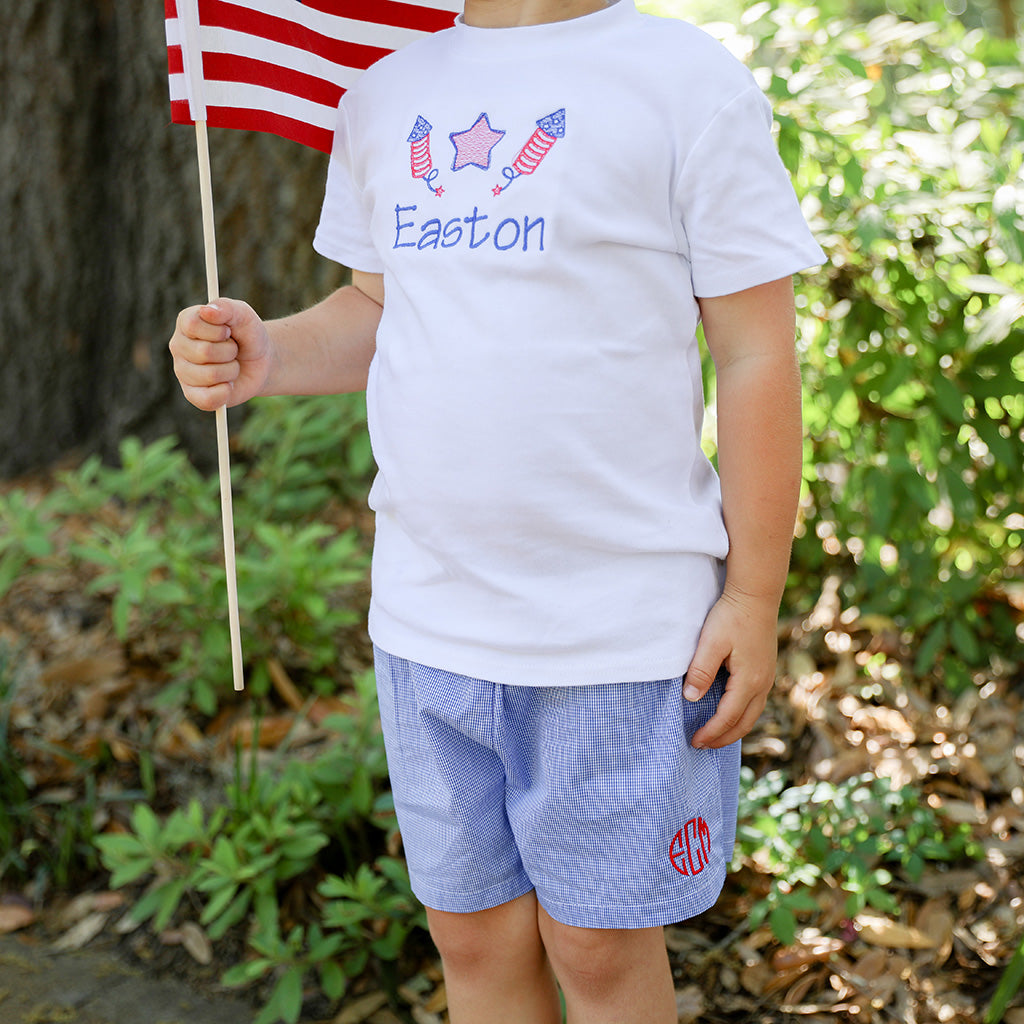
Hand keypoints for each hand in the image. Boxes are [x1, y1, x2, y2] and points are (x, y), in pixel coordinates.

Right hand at [169, 298, 272, 410]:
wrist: (261, 362)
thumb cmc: (248, 335)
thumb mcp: (244, 315)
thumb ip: (227, 308)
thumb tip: (207, 310)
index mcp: (186, 322)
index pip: (193, 325)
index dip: (219, 330)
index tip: (228, 331)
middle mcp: (179, 346)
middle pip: (204, 352)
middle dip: (230, 352)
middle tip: (233, 350)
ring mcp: (183, 372)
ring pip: (210, 375)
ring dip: (231, 371)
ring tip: (231, 365)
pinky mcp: (193, 395)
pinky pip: (207, 399)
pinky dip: (226, 392)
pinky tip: (227, 385)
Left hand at [684, 584, 778, 748]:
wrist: (755, 595)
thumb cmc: (731, 617)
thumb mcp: (711, 643)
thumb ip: (700, 671)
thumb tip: (690, 698)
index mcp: (749, 680)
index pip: (728, 717)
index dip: (711, 732)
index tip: (694, 741)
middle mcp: (763, 683)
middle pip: (744, 723)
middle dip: (723, 738)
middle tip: (702, 745)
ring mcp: (767, 677)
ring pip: (752, 713)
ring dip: (734, 728)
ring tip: (714, 734)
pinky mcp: (765, 669)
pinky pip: (755, 702)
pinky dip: (741, 714)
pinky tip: (729, 712)